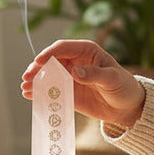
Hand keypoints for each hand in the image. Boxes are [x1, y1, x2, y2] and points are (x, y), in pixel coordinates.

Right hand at [21, 39, 145, 127]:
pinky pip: (51, 90)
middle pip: (50, 61)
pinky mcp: (68, 92)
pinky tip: (30, 96)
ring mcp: (70, 77)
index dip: (49, 53)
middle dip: (37, 68)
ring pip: (48, 75)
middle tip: (27, 78)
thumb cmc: (124, 87)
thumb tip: (74, 72)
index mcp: (86, 51)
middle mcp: (75, 61)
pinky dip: (40, 92)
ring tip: (25, 88)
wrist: (127, 107)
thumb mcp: (112, 79)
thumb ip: (94, 75)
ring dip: (36, 81)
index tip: (38, 62)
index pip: (63, 48)